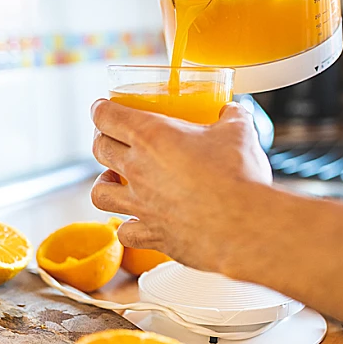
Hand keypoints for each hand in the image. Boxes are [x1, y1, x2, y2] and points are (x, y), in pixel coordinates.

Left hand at [90, 99, 271, 272]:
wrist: (243, 225)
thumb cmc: (237, 176)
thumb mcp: (239, 131)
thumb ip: (231, 118)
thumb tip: (232, 113)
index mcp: (151, 136)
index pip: (106, 116)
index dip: (100, 110)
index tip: (102, 108)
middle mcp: (137, 170)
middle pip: (100, 150)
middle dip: (101, 140)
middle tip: (112, 139)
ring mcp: (141, 205)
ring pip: (99, 193)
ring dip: (103, 183)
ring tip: (113, 180)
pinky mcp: (152, 235)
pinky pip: (125, 232)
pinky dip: (127, 226)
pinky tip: (136, 222)